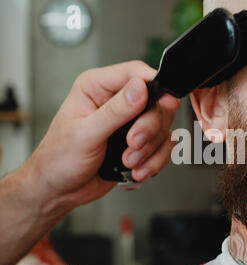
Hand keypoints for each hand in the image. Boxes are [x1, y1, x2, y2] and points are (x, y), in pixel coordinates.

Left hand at [23, 61, 180, 213]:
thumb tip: (139, 88)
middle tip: (133, 144)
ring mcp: (130, 123)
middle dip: (149, 129)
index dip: (155, 85)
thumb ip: (115, 111)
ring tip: (128, 162)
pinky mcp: (140, 142)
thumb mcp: (85, 134)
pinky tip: (136, 169)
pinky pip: (163, 146)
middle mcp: (116, 101)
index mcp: (97, 88)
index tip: (166, 103)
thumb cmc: (59, 159)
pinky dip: (154, 161)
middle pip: (156, 102)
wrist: (60, 189)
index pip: (135, 73)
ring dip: (150, 150)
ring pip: (163, 127)